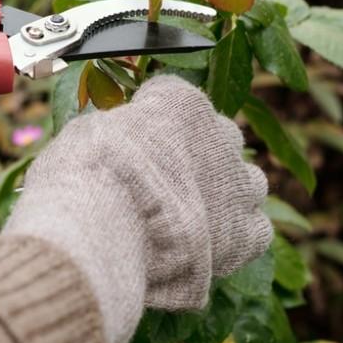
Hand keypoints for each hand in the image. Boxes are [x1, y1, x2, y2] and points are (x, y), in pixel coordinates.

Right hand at [4, 75, 271, 342]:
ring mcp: (239, 183)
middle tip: (163, 182)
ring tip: (191, 217)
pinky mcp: (246, 232)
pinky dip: (237, 234)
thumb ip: (116, 131)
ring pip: (247, 181)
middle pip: (218, 137)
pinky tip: (209, 244)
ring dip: (225, 192)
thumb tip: (116, 142)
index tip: (131, 140)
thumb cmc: (86, 174)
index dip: (150, 120)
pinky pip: (256, 228)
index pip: (174, 98)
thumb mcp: (88, 131)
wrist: (104, 229)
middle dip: (195, 155)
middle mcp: (220, 134)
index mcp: (181, 101)